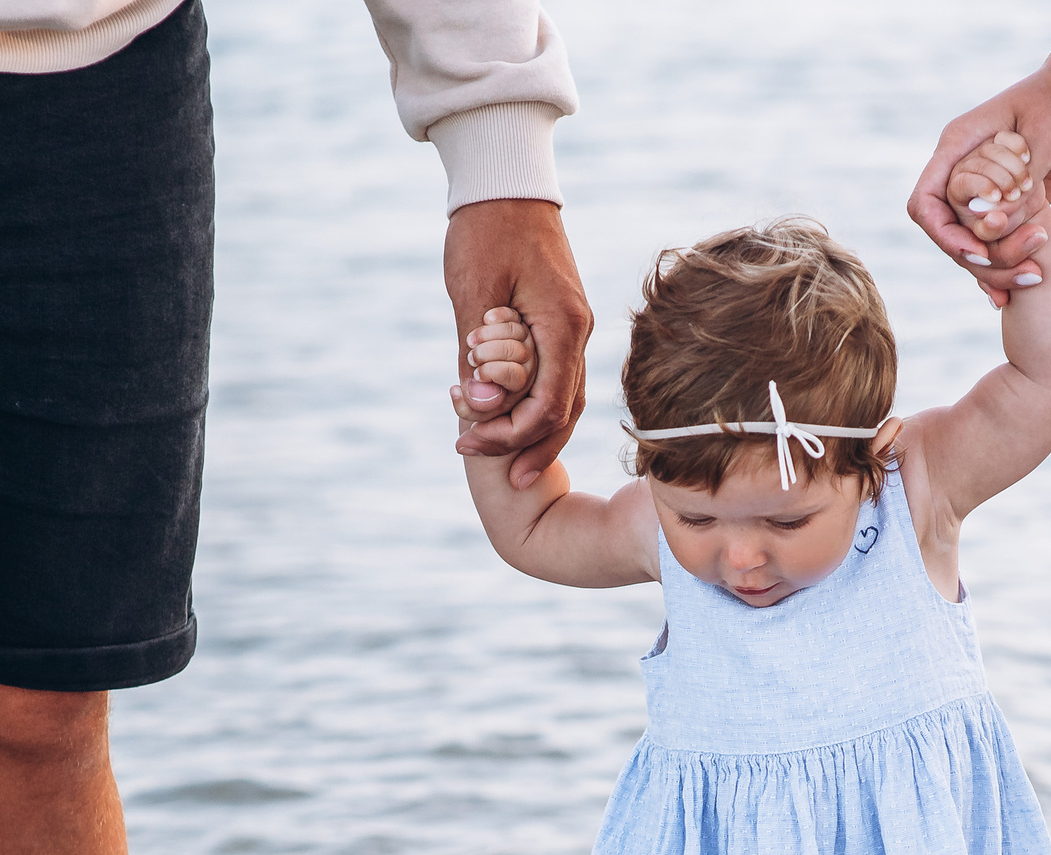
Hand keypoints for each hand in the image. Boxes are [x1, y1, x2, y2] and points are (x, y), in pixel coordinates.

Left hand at [443, 198, 590, 490]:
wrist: (506, 181)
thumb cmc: (485, 228)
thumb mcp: (472, 290)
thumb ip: (477, 353)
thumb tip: (480, 408)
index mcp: (563, 323)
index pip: (551, 402)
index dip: (514, 434)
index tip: (472, 444)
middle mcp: (578, 330)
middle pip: (567, 409)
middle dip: (532, 446)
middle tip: (502, 477)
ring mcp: (573, 326)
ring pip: (567, 398)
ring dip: (538, 432)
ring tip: (509, 463)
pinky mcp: (561, 322)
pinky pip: (558, 377)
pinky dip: (537, 405)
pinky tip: (511, 420)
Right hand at [942, 130, 1050, 300]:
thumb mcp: (1048, 132)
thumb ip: (1021, 178)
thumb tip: (993, 221)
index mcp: (960, 144)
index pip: (926, 202)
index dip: (943, 234)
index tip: (978, 252)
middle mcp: (966, 170)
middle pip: (950, 233)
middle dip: (980, 258)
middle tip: (1020, 272)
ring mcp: (989, 189)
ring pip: (975, 243)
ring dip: (1001, 265)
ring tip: (1035, 276)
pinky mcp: (1013, 202)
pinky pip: (1000, 241)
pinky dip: (1009, 264)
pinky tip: (1026, 285)